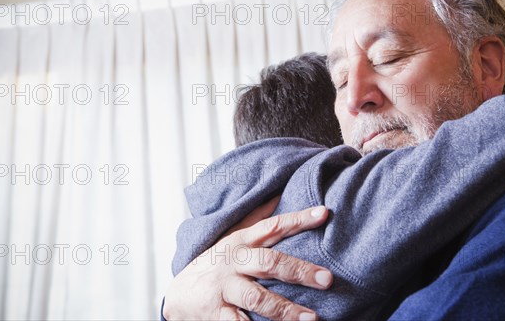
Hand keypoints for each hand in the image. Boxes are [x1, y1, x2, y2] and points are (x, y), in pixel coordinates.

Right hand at [163, 196, 332, 320]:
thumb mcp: (231, 238)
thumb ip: (256, 220)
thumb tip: (278, 196)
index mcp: (241, 241)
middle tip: (327, 279)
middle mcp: (233, 262)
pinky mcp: (216, 313)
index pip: (273, 226)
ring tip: (312, 317)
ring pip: (257, 297)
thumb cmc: (213, 264)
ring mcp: (224, 288)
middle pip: (268, 262)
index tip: (323, 214)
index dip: (298, 219)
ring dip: (285, 309)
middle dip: (298, 270)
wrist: (178, 296)